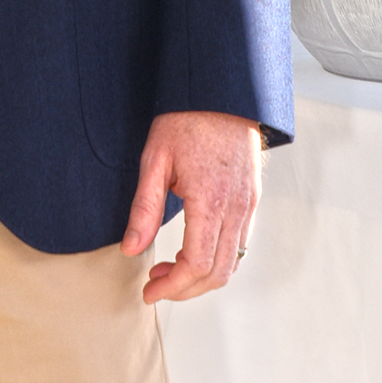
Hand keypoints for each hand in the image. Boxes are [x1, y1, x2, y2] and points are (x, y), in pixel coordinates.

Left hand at [121, 111, 261, 303]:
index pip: (196, 264)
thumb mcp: (154, 159)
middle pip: (217, 273)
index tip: (149, 290)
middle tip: (155, 284)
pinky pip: (241, 244)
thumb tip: (130, 249)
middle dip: (184, 289)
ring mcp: (248, 205)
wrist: (221, 92)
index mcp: (210, 200)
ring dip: (201, 278)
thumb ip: (144, 208)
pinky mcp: (252, 199)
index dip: (172, 287)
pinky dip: (218, 260)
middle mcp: (235, 208)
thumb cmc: (185, 119)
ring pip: (232, 263)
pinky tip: (193, 251)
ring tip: (170, 270)